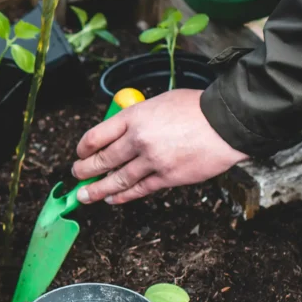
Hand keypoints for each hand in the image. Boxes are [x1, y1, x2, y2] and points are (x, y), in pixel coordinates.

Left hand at [72, 89, 247, 204]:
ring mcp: (152, 161)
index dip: (83, 148)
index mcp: (134, 117)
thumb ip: (137, 117)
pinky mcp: (167, 177)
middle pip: (102, 160)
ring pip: (117, 180)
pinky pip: (138, 190)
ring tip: (85, 195)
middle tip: (76, 175)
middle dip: (84, 170)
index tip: (79, 153)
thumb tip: (121, 132)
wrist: (226, 123)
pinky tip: (112, 198)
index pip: (96, 135)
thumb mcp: (158, 102)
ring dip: (97, 190)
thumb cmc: (195, 108)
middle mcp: (138, 139)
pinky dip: (123, 196)